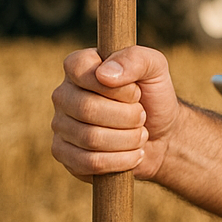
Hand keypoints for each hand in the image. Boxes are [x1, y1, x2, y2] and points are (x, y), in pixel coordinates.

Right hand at [51, 46, 180, 182]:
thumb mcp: (155, 68)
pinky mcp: (64, 154)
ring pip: (90, 138)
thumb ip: (134, 59)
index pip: (78, 68)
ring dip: (128, 139)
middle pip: (87, 108)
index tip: (136, 92)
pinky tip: (134, 154)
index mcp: (81, 66)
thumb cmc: (154, 96)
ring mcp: (60, 125)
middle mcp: (64, 94)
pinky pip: (88, 162)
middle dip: (127, 115)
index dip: (114, 85)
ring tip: (140, 134)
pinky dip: (121, 160)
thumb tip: (104, 74)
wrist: (161, 135)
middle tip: (142, 115)